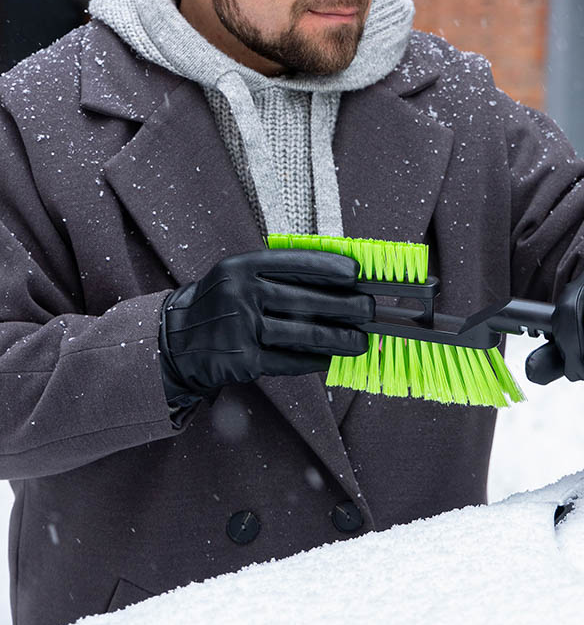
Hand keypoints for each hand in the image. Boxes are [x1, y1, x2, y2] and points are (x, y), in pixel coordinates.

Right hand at [158, 249, 373, 405]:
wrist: (174, 340)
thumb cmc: (220, 304)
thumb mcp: (240, 276)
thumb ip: (279, 274)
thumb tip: (338, 280)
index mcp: (243, 267)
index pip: (296, 264)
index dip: (330, 268)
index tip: (357, 275)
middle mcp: (241, 294)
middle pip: (305, 300)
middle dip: (345, 306)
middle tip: (369, 310)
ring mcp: (240, 328)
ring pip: (302, 334)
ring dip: (338, 339)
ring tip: (361, 340)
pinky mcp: (242, 360)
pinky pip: (288, 360)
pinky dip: (314, 360)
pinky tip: (333, 358)